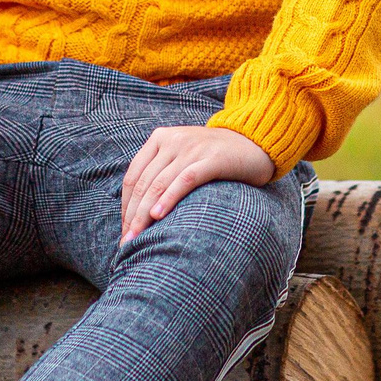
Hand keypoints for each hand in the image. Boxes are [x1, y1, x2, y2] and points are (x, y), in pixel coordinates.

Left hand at [120, 125, 275, 245]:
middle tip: (127, 241)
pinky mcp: (212, 159)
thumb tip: (140, 209)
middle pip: (143, 183)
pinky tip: (158, 216)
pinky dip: (168, 198)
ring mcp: (192, 148)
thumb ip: (163, 171)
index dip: (125, 205)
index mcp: (160, 138)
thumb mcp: (184, 155)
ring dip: (144, 214)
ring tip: (137, 237)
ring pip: (159, 184)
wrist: (255, 142)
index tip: (125, 229)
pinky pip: (185, 180)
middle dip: (132, 215)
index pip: (133, 176)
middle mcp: (172, 140)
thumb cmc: (216, 157)